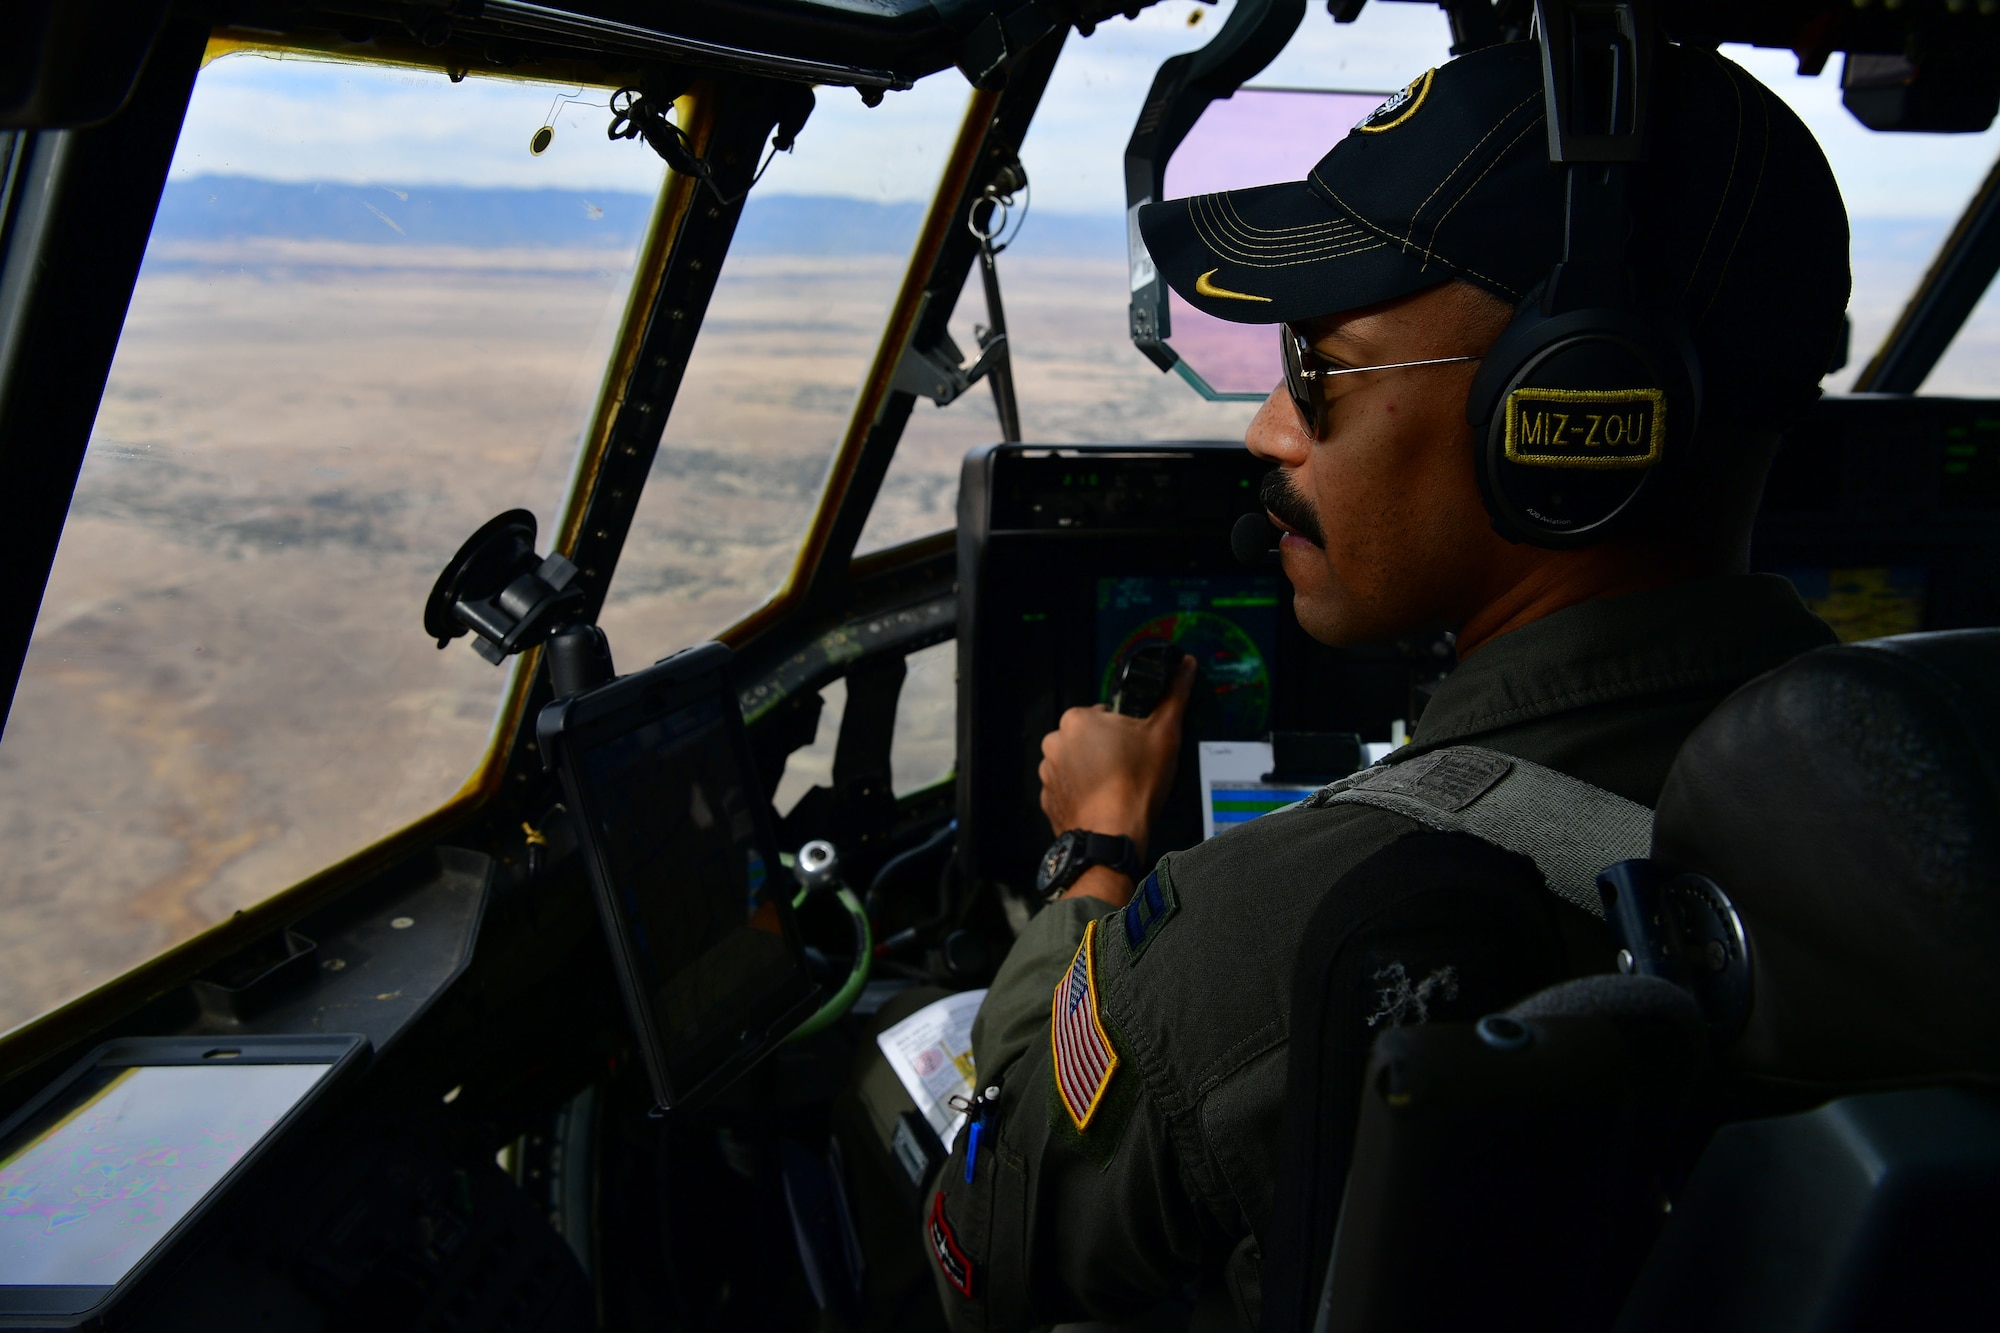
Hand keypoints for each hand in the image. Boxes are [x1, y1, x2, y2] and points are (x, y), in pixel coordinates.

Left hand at [1037, 656, 1197, 905]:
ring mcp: (1047, 772)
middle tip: (1130, 768)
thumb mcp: (1165, 733)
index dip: (1125, 730)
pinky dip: (1083, 793)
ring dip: (1093, 771)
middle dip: (1107, 749)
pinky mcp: (1047, 799)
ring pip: (1077, 762)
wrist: (1112, 836)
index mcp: (1078, 719)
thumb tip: (1186, 664)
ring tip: (1117, 787)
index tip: (1137, 747)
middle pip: (1089, 738)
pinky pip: (1068, 788)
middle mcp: (1055, 741)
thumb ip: (1175, 694)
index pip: (1104, 715)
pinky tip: (1103, 801)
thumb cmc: (1136, 785)